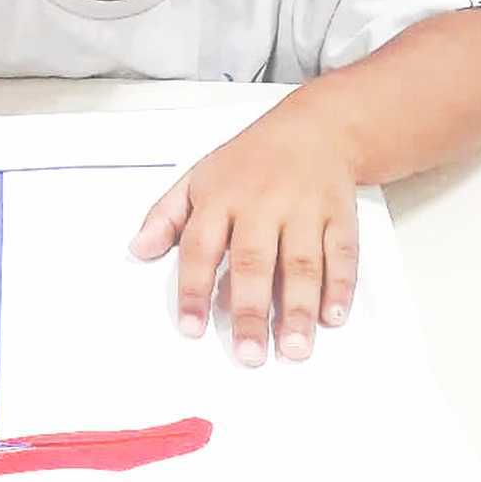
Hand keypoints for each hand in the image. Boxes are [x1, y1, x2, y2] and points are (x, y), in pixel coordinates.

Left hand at [129, 99, 358, 366]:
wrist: (315, 127)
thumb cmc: (250, 160)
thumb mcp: (198, 177)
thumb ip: (167, 216)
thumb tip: (138, 249)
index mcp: (221, 196)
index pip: (200, 247)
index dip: (194, 290)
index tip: (192, 328)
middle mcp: (263, 203)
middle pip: (254, 262)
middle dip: (251, 312)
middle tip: (249, 354)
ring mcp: (304, 209)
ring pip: (302, 263)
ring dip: (298, 309)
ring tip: (293, 348)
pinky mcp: (339, 215)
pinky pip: (342, 253)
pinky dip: (340, 286)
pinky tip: (332, 317)